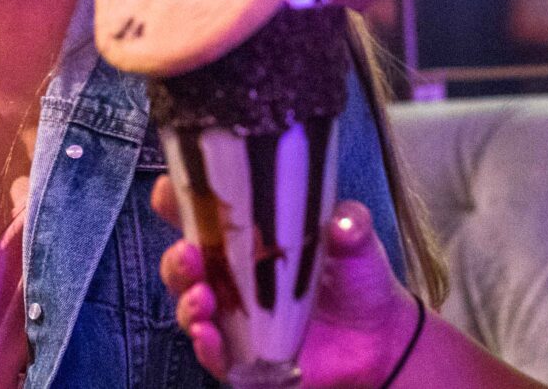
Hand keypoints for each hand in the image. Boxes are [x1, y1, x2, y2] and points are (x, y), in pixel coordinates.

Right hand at [154, 175, 421, 388]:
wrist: (377, 337)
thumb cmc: (355, 279)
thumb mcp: (356, 239)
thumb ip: (350, 226)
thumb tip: (344, 223)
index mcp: (248, 236)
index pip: (201, 212)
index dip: (177, 200)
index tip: (170, 191)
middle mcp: (231, 274)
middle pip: (183, 262)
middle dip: (177, 257)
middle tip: (190, 254)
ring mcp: (234, 316)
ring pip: (189, 306)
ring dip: (187, 301)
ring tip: (202, 298)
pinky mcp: (243, 356)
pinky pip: (213, 353)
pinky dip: (207, 345)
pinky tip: (209, 336)